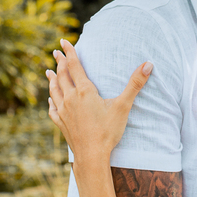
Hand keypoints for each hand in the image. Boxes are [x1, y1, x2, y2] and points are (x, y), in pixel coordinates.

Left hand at [46, 39, 152, 168]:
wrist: (92, 156)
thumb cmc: (108, 131)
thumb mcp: (123, 106)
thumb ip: (135, 84)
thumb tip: (148, 64)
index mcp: (84, 91)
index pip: (74, 66)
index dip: (69, 52)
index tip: (63, 41)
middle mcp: (70, 98)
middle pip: (62, 76)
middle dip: (59, 62)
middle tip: (56, 52)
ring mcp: (63, 112)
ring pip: (54, 91)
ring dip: (52, 79)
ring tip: (49, 71)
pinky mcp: (61, 124)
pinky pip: (52, 109)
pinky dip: (51, 101)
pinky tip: (50, 100)